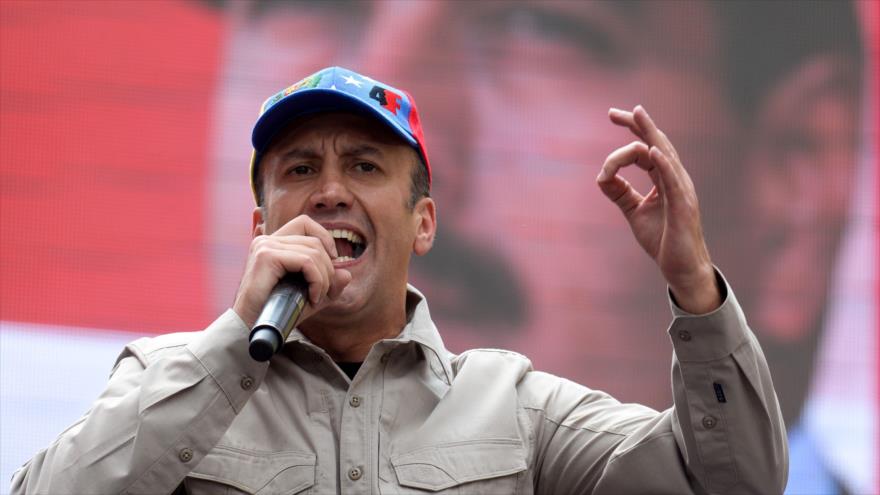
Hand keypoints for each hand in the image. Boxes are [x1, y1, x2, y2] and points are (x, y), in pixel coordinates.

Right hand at [232, 215, 351, 327]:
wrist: (249, 328)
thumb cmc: (275, 314)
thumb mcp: (308, 297)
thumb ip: (328, 285)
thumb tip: (347, 273)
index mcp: (272, 243)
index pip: (305, 223)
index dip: (324, 237)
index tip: (333, 261)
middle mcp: (267, 240)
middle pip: (314, 240)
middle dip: (328, 268)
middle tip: (325, 292)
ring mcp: (265, 246)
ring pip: (313, 252)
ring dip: (324, 278)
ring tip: (318, 297)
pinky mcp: (266, 257)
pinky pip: (307, 262)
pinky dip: (317, 280)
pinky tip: (313, 297)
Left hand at [597, 105, 719, 313]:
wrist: (682, 269)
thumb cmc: (663, 239)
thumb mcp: (635, 212)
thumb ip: (620, 193)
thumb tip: (602, 177)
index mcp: (665, 179)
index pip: (647, 148)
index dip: (632, 131)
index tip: (612, 117)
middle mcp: (676, 179)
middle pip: (657, 144)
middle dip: (637, 125)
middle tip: (614, 112)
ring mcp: (682, 191)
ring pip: (665, 156)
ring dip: (650, 135)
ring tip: (638, 116)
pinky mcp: (683, 206)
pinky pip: (672, 181)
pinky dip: (663, 164)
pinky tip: (651, 151)